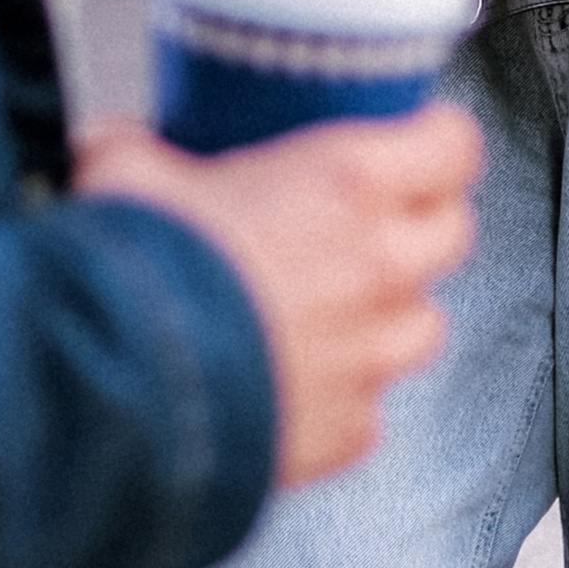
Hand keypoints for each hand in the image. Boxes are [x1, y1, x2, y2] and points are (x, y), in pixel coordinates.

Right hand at [73, 104, 482, 484]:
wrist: (119, 389)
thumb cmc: (135, 271)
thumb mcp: (123, 171)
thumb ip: (137, 149)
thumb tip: (115, 144)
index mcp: (346, 182)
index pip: (453, 145)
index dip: (435, 138)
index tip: (414, 138)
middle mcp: (380, 266)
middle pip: (452, 230)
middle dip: (419, 219)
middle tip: (365, 218)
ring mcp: (372, 355)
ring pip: (425, 322)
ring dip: (390, 309)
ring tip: (332, 304)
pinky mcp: (349, 429)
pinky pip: (371, 404)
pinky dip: (342, 391)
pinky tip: (290, 377)